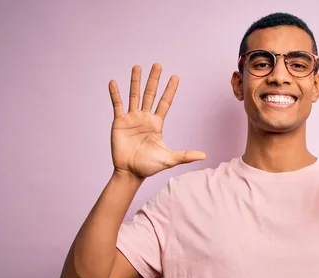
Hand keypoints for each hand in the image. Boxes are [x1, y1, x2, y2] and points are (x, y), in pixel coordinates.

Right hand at [108, 63, 205, 178]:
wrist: (130, 172)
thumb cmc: (149, 166)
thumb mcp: (169, 159)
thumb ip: (186, 155)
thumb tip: (204, 156)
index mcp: (157, 123)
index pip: (165, 102)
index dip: (170, 90)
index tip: (175, 77)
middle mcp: (145, 117)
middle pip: (150, 94)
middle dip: (154, 80)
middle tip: (158, 64)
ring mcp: (132, 118)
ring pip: (134, 95)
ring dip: (135, 81)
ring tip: (138, 66)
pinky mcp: (119, 122)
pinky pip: (117, 104)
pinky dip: (115, 93)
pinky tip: (114, 82)